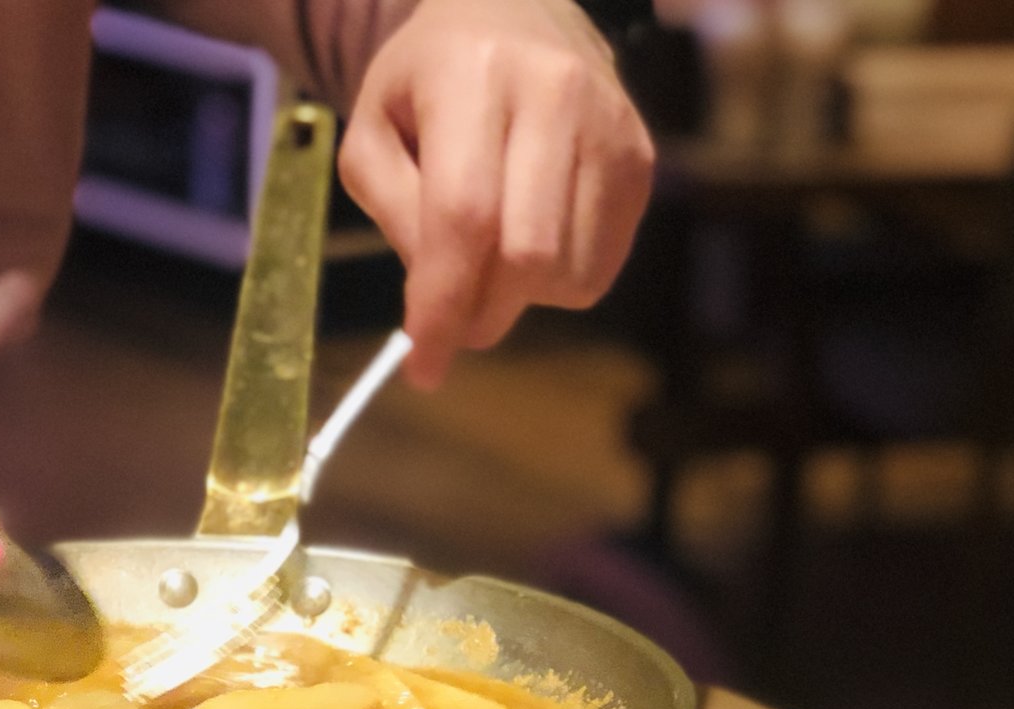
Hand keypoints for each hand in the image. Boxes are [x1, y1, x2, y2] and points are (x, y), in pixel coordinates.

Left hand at [339, 0, 654, 388]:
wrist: (515, 10)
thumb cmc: (428, 82)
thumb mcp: (372, 132)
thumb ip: (393, 212)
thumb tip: (433, 302)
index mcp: (475, 76)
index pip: (465, 217)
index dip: (443, 304)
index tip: (422, 367)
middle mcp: (557, 93)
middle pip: (527, 254)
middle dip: (481, 313)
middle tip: (451, 320)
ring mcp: (612, 126)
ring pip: (568, 271)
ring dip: (518, 297)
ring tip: (489, 254)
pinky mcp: (642, 159)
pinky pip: (601, 266)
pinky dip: (556, 282)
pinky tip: (529, 238)